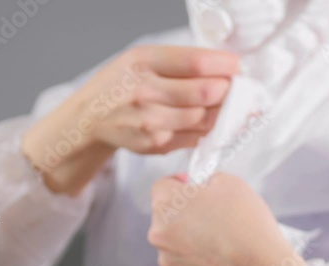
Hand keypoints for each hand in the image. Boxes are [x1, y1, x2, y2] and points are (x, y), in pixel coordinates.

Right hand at [22, 46, 238, 194]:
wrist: (91, 117)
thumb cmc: (122, 84)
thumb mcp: (142, 59)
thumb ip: (181, 62)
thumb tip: (227, 71)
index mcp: (143, 62)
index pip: (196, 62)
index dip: (225, 65)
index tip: (236, 66)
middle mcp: (145, 92)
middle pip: (207, 92)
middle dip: (229, 90)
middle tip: (233, 87)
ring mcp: (151, 122)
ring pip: (206, 117)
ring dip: (222, 111)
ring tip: (221, 104)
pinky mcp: (156, 144)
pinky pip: (197, 136)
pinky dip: (209, 128)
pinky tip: (205, 119)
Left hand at [148, 173, 303, 265]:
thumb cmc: (246, 226)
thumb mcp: (230, 182)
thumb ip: (208, 180)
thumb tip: (203, 187)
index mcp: (165, 203)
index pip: (163, 185)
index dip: (181, 183)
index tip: (196, 188)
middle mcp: (158, 233)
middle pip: (167, 213)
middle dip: (187, 210)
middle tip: (215, 213)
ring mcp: (167, 260)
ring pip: (175, 238)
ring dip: (191, 234)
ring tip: (221, 237)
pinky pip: (184, 259)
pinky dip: (198, 255)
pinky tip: (219, 254)